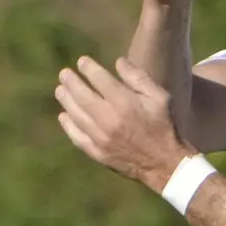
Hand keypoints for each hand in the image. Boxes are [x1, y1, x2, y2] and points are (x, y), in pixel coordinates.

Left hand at [55, 56, 194, 191]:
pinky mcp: (97, 152)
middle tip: (64, 74)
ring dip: (66, 100)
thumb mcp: (159, 97)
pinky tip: (64, 116)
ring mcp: (100, 137)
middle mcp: (108, 118)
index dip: (88, 68)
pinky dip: (68, 124)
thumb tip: (119, 62)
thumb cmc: (164, 126)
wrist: (165, 163)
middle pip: (81, 95)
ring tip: (60, 90)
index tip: (82, 62)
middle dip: (71, 81)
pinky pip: (76, 136)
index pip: (99, 79)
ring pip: (75, 114)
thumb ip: (138, 78)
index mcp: (124, 102)